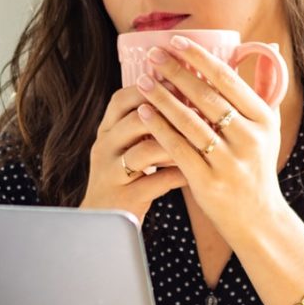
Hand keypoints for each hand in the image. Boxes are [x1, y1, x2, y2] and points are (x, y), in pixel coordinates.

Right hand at [79, 85, 187, 224]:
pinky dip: (178, 175)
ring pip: (144, 150)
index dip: (150, 89)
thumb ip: (144, 123)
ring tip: (201, 142)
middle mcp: (104, 148)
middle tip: (199, 111)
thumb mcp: (126, 146)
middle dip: (170, 114)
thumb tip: (183, 94)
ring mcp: (110, 173)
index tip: (179, 84)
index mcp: (106, 131)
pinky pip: (155, 182)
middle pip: (134, 120)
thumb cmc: (124, 177)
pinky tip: (196, 172)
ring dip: (176, 144)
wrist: (102, 221)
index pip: (122, 99)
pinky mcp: (123, 198)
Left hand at [133, 37, 287, 242]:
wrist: (257, 218)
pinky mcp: (208, 181)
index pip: (228, 80)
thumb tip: (271, 48)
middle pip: (207, 97)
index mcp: (264, 119)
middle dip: (176, 72)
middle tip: (152, 55)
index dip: (200, 58)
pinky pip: (179, 149)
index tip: (176, 41)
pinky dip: (160, 129)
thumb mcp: (269, 129)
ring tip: (142, 80)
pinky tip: (143, 113)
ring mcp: (229, 161)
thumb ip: (266, 90)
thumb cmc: (257, 166)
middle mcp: (250, 138)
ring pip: (190, 121)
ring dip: (162, 98)